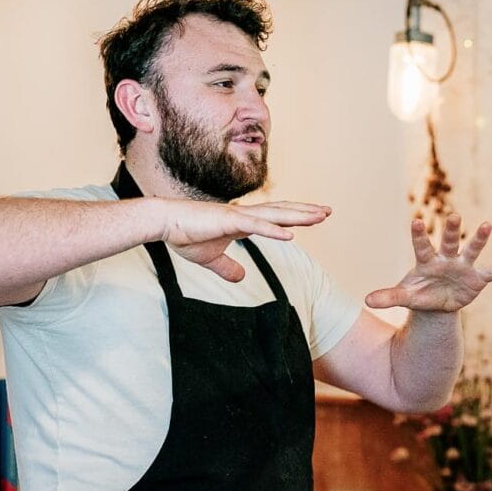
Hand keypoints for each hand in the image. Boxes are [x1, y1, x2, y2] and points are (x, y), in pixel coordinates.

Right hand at [162, 199, 330, 280]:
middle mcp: (243, 215)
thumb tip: (241, 278)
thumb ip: (228, 267)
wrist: (163, 223)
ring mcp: (236, 216)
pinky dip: (273, 230)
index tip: (315, 217)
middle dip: (305, 212)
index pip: (275, 218)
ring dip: (297, 216)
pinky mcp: (227, 220)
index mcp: (241, 222)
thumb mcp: (210, 259)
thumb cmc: (184, 236)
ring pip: (274, 215)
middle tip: (328, 211)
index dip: (295, 217)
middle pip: (281, 212)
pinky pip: (255, 225)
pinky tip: (290, 235)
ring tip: (318, 217)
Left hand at [364, 214, 491, 310]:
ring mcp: (463, 267)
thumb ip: (388, 297)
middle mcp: (446, 259)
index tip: (417, 221)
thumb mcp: (404, 297)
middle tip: (453, 216)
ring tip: (487, 224)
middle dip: (451, 230)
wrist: (437, 303)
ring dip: (479, 239)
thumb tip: (366, 301)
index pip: (422, 245)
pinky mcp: (476, 278)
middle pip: (448, 242)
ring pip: (471, 250)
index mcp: (427, 261)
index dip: (420, 235)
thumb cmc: (419, 294)